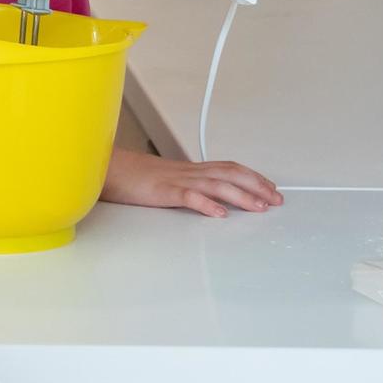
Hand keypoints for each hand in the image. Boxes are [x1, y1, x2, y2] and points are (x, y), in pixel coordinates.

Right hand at [100, 145, 281, 217]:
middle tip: (276, 199)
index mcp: (190, 170)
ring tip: (259, 207)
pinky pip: (188, 196)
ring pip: (216, 184)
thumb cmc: (133, 177)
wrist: (105, 168)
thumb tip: (207, 198)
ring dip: (242, 196)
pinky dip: (207, 204)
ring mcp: (176, 180)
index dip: (253, 177)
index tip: (271, 188)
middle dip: (257, 186)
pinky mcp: (163, 191)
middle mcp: (188, 172)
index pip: (229, 168)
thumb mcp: (166, 180)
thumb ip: (187, 187)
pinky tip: (220, 214)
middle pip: (230, 174)